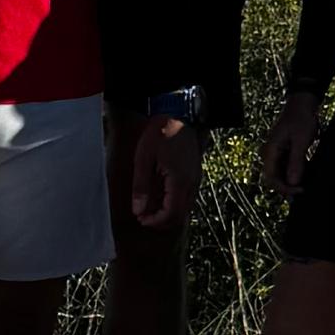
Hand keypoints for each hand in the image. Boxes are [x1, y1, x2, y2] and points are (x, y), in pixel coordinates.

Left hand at [128, 114, 201, 233]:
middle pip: (180, 215)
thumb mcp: (144, 159)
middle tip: (143, 218)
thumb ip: (141, 187)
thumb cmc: (159, 133)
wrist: (179, 114)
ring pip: (185, 208)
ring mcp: (196, 179)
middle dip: (162, 221)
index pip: (171, 214)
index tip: (140, 219)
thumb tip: (138, 211)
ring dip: (169, 213)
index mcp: (179, 181)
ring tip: (150, 209)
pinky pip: (187, 197)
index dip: (155, 221)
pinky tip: (160, 197)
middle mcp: (191, 183)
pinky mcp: (195, 174)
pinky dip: (174, 203)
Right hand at [261, 98, 322, 202]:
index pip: (271, 178)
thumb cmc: (301, 118)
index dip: (284, 188)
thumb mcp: (301, 141)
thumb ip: (296, 162)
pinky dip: (297, 172)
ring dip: (293, 180)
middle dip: (289, 187)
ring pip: (282, 173)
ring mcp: (277, 152)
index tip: (300, 190)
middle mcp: (270, 153)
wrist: (303, 102)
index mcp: (270, 151)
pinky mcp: (284, 151)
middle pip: (275, 178)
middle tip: (304, 192)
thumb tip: (293, 183)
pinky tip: (307, 175)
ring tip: (307, 186)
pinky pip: (288, 166)